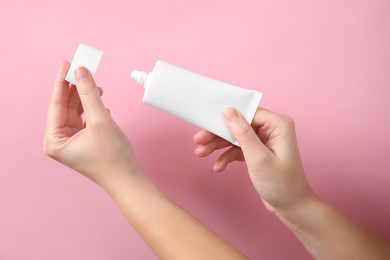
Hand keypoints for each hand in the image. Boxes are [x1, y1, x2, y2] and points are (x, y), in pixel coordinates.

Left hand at [43, 61, 138, 187]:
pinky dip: (92, 108)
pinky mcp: (84, 141)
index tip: (67, 63)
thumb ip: (89, 93)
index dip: (63, 82)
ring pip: (76, 111)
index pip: (56, 104)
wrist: (127, 178)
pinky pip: (84, 118)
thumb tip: (81, 71)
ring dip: (85, 97)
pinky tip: (100, 103)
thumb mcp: (100, 120)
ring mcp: (72, 142)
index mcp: (54, 140)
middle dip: (76, 88)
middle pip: (66, 106)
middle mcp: (60, 141)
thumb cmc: (112, 158)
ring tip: (95, 84)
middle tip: (82, 67)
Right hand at [193, 107, 314, 212]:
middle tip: (198, 140)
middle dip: (217, 134)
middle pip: (238, 125)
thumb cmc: (282, 184)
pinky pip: (237, 149)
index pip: (247, 112)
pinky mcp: (257, 152)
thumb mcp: (259, 158)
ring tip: (201, 153)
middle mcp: (271, 129)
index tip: (207, 122)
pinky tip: (218, 166)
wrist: (290, 207)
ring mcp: (264, 141)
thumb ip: (243, 134)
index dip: (226, 117)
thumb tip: (229, 112)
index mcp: (278, 125)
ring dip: (218, 145)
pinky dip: (227, 156)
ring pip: (235, 137)